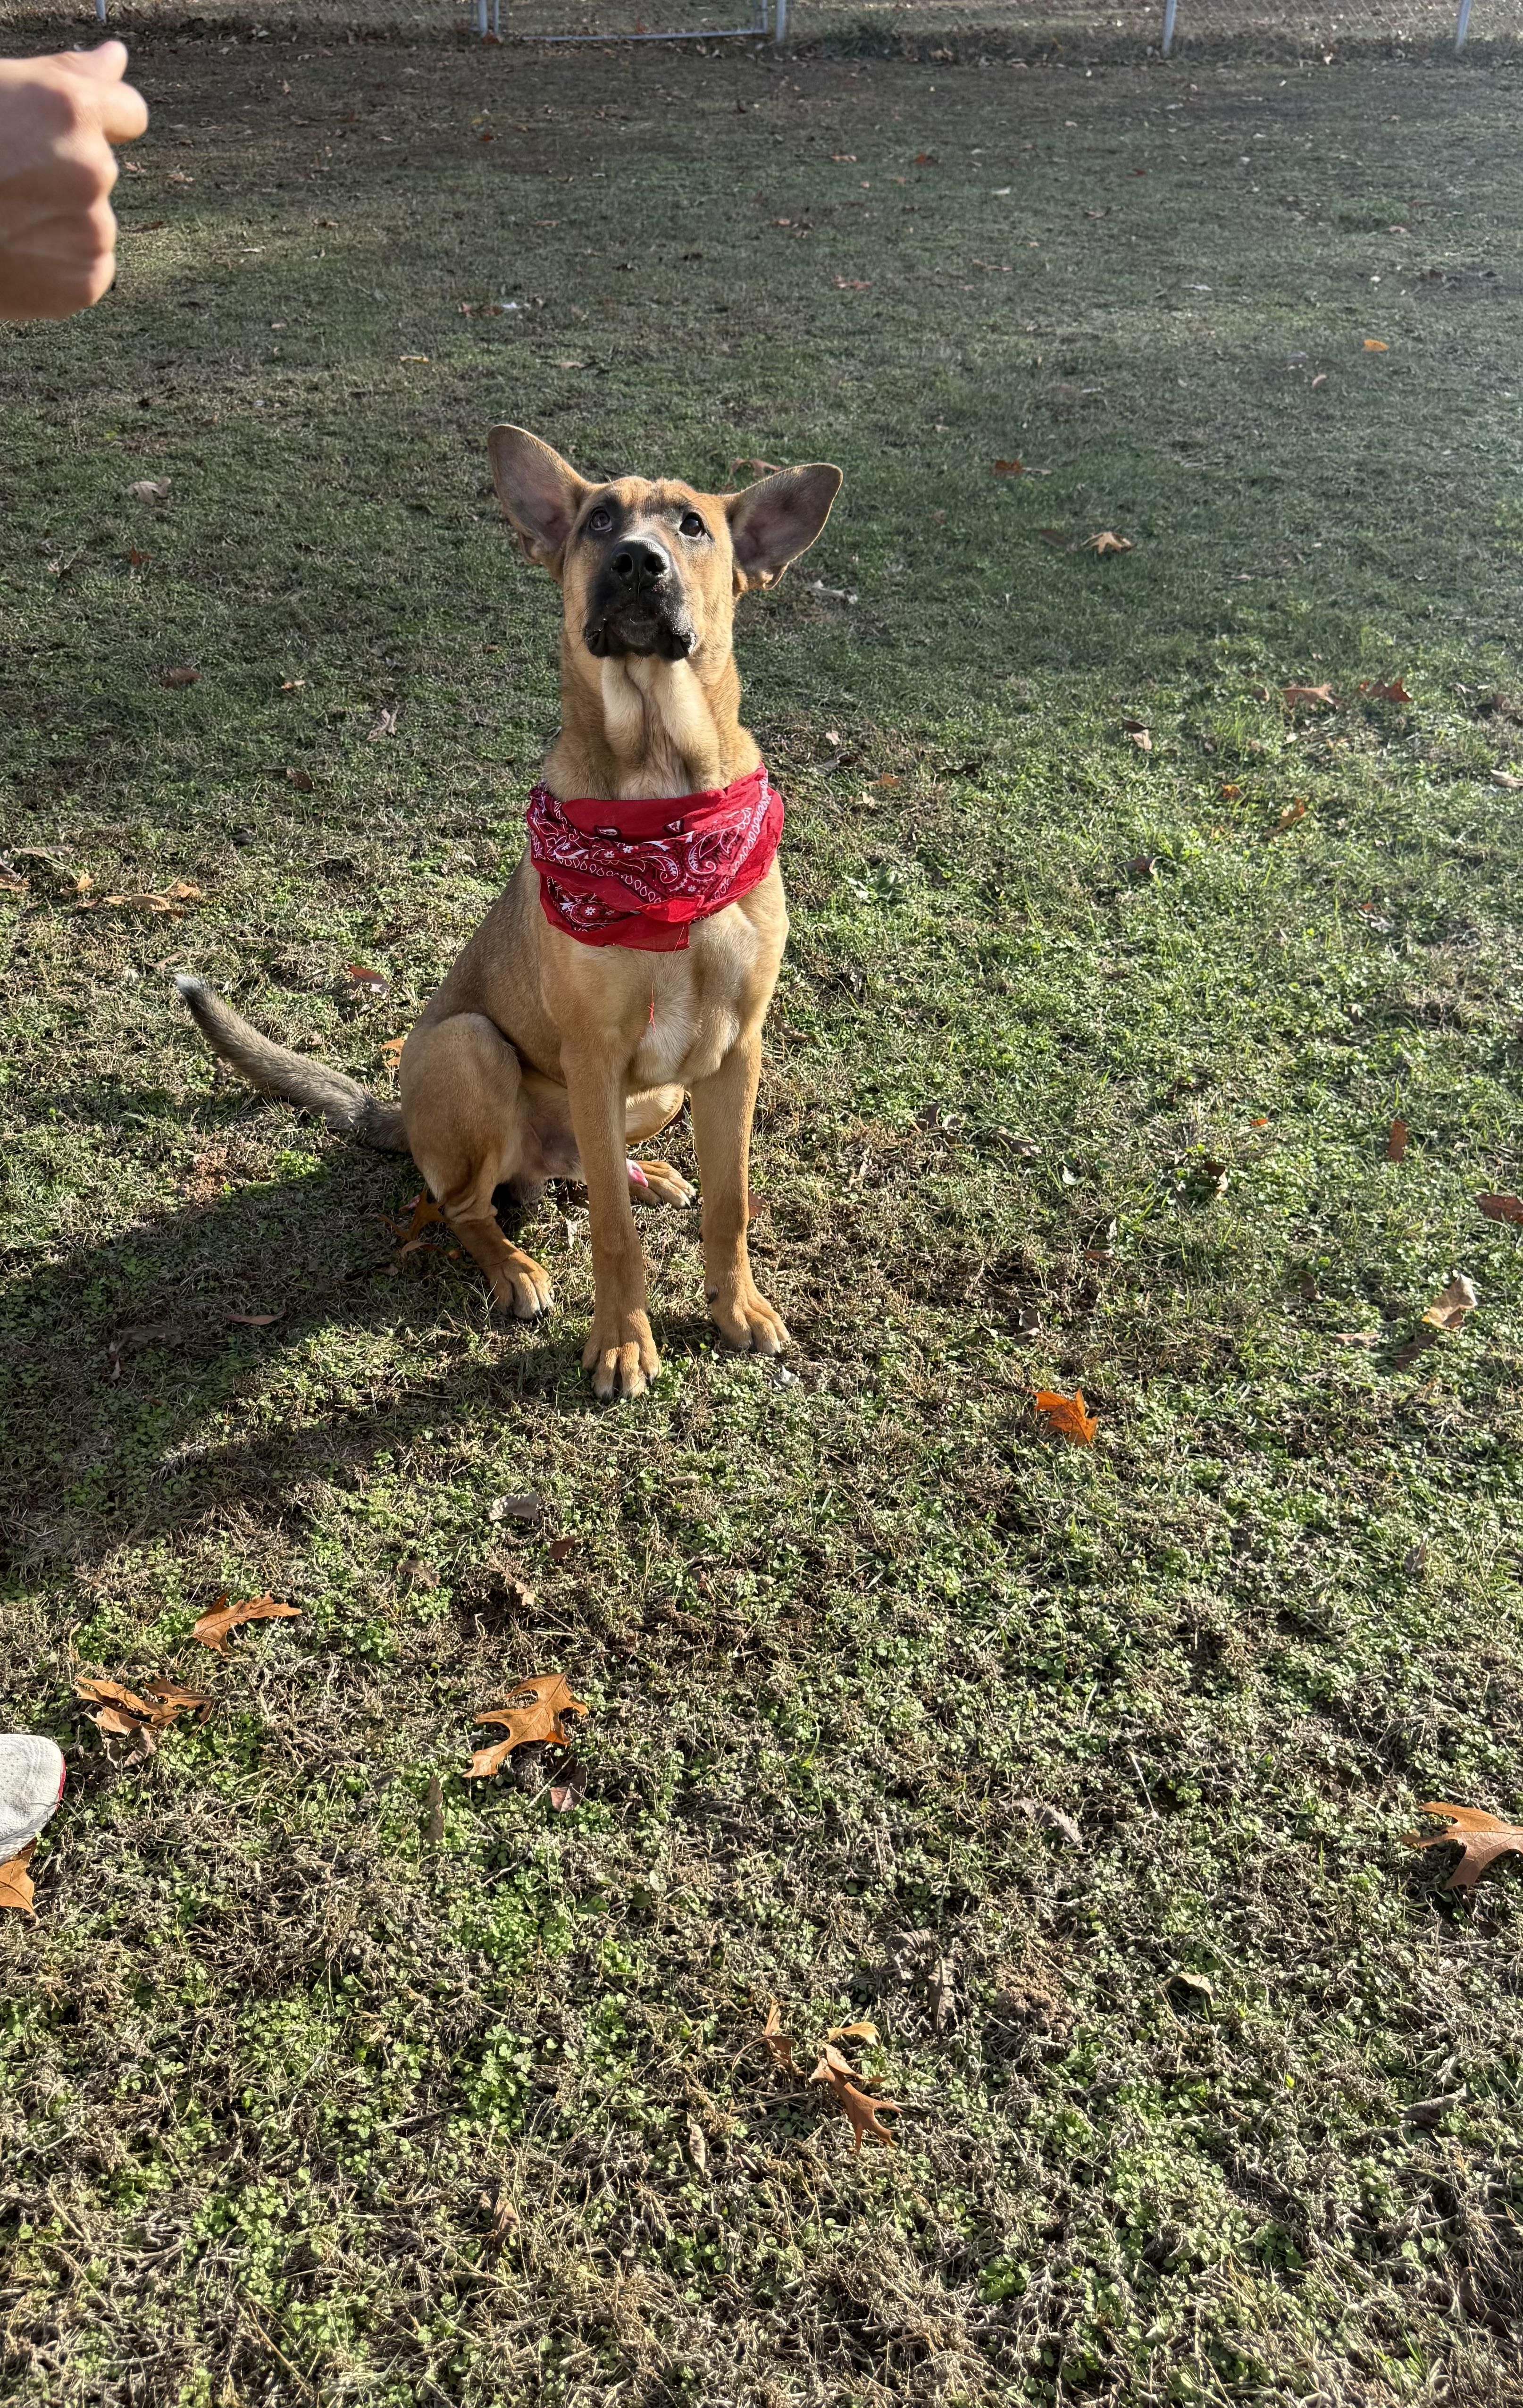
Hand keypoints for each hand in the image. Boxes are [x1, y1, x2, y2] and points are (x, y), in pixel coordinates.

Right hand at [0, 43, 147, 320]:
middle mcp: (92, 169)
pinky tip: (16, 249)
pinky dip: (57, 262)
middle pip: (100, 169)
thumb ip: (65, 76)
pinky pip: (86, 265)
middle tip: (8, 177)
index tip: (74, 129)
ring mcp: (92, 230)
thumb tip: (114, 58)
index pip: (129, 112)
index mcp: (70, 110)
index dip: (101, 119)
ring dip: (58, 219)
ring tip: (6, 217)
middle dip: (64, 172)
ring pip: (91, 219)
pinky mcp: (86, 280)